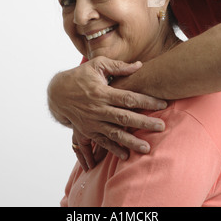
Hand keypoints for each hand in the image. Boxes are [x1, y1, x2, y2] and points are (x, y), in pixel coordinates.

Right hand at [47, 56, 166, 164]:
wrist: (57, 93)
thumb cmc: (80, 76)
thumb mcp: (97, 65)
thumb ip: (118, 66)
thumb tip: (139, 65)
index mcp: (102, 92)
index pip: (127, 98)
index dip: (146, 101)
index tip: (162, 103)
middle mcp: (97, 109)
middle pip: (124, 117)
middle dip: (144, 123)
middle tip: (161, 126)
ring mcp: (92, 122)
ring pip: (115, 134)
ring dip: (131, 141)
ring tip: (147, 148)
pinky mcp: (88, 131)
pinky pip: (102, 142)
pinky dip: (114, 150)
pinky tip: (127, 155)